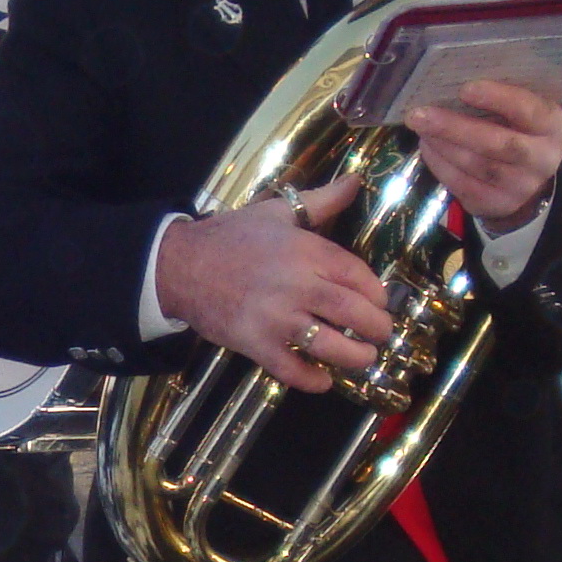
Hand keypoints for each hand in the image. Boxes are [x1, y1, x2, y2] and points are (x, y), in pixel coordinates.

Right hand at [153, 178, 396, 391]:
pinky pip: (292, 370)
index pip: (359, 276)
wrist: (180, 265)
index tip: (380, 302)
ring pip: (330, 346)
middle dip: (376, 328)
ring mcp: (277, 318)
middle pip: (354, 314)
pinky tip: (324, 380)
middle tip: (380, 334)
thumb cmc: (232, 237)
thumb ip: (321, 200)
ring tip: (363, 357)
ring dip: (355, 357)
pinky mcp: (256, 344)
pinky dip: (312, 380)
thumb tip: (356, 181)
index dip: (377, 294)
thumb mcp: (278, 211)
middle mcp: (298, 285)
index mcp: (307, 251)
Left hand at [403, 77, 561, 234]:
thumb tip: (454, 79)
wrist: (528, 178)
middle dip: (455, 128)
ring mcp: (521, 187)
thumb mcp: (524, 111)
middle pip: (499, 144)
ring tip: (420, 126)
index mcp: (556, 128)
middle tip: (420, 114)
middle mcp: (543, 160)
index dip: (498, 99)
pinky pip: (464, 185)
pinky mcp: (498, 204)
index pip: (530, 111)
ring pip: (477, 166)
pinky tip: (427, 147)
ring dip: (442, 145)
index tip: (465, 89)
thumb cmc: (520, 129)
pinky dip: (440, 165)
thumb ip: (503, 97)